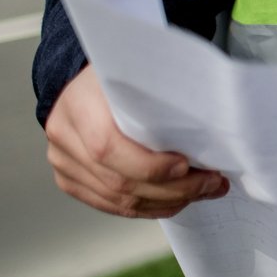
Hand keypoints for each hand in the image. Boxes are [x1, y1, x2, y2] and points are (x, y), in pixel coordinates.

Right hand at [45, 65, 227, 218]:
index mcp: (80, 103)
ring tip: (203, 192)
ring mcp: (64, 162)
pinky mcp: (70, 180)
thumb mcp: (140, 69)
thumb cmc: (121, 74)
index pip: (108, 147)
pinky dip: (146, 207)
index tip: (187, 165)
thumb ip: (161, 94)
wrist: (85, 82)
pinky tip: (174, 202)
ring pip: (117, 199)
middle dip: (173, 189)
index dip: (149, 164)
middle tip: (212, 183)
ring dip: (166, 202)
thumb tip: (211, 121)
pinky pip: (109, 204)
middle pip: (118, 180)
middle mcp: (65, 136)